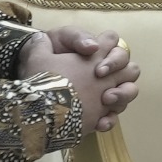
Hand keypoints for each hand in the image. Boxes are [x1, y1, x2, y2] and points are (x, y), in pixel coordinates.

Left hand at [21, 29, 139, 131]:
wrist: (30, 83)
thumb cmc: (45, 57)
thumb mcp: (57, 41)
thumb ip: (75, 38)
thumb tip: (93, 47)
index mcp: (100, 52)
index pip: (120, 50)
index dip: (114, 56)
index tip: (98, 69)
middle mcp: (107, 71)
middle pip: (131, 69)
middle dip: (121, 74)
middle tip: (101, 81)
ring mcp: (105, 91)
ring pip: (129, 92)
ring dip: (122, 96)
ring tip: (106, 100)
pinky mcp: (98, 112)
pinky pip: (113, 117)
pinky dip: (109, 120)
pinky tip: (99, 123)